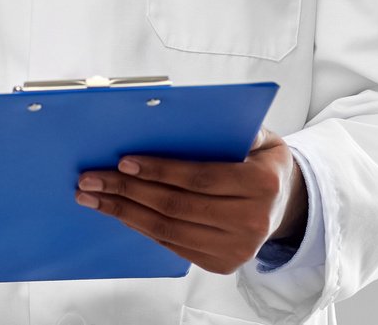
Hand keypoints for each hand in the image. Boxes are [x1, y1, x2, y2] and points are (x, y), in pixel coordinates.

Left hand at [75, 126, 307, 273]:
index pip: (199, 178)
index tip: (123, 162)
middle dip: (128, 192)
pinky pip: (173, 245)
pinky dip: (142, 228)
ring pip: (169, 230)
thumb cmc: (262, 162)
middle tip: (92, 180)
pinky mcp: (222, 264)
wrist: (285, 203)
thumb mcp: (260, 137)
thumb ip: (232, 127)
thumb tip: (187, 114)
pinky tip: (120, 212)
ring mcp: (237, 248)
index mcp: (261, 184)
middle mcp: (252, 221)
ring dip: (125, 213)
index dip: (159, 171)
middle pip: (176, 207)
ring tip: (94, 198)